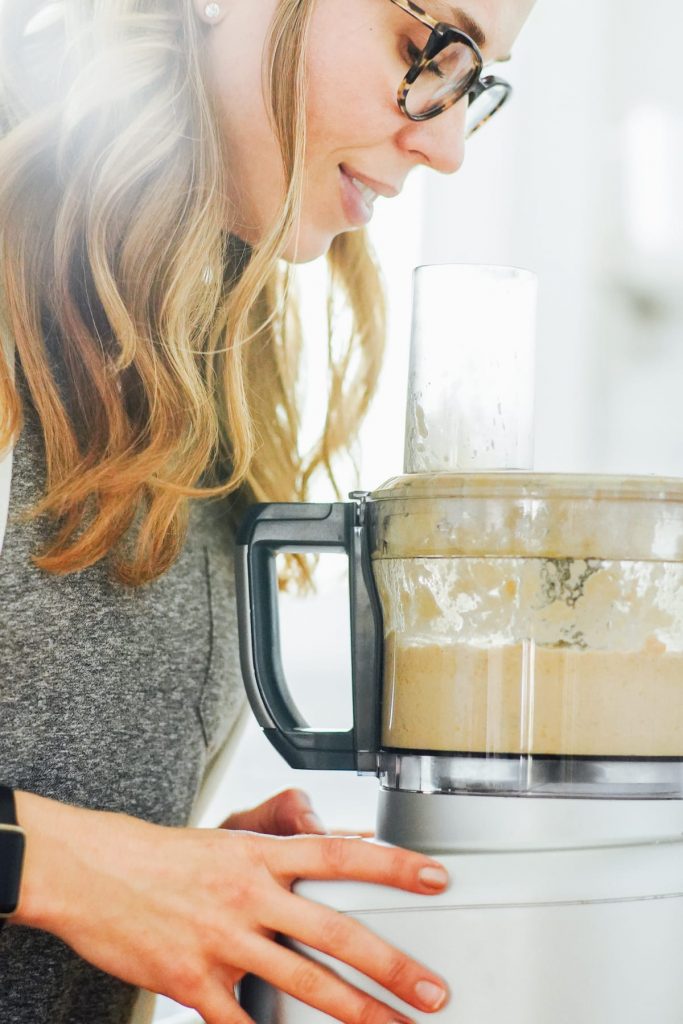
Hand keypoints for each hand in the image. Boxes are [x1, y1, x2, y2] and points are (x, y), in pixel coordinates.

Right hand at [15, 791, 449, 1023]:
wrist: (92, 872)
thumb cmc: (163, 855)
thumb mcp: (227, 835)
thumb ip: (281, 833)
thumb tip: (333, 833)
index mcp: (259, 855)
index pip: (340, 855)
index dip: (393, 866)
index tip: (436, 878)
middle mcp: (248, 896)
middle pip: (334, 932)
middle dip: (391, 965)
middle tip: (432, 990)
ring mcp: (222, 942)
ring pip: (302, 983)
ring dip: (355, 1012)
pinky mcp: (193, 982)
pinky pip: (242, 1023)